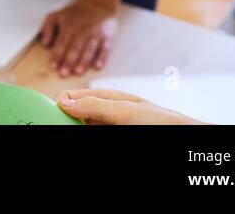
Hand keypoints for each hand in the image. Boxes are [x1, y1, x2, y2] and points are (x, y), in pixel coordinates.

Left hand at [39, 0, 118, 75]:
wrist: (96, 4)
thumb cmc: (74, 14)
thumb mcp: (56, 15)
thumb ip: (47, 28)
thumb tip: (44, 43)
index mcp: (69, 26)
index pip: (62, 43)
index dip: (57, 55)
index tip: (53, 66)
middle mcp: (82, 31)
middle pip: (74, 48)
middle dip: (69, 61)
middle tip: (64, 73)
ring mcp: (95, 34)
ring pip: (88, 50)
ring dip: (83, 61)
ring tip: (78, 71)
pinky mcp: (106, 37)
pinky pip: (104, 49)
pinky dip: (102, 58)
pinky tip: (98, 66)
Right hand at [57, 89, 202, 124]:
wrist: (182, 138)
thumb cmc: (160, 121)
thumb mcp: (125, 110)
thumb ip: (94, 105)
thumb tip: (63, 102)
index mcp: (103, 98)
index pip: (69, 97)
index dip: (57, 106)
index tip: (51, 117)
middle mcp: (102, 113)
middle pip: (71, 116)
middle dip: (63, 121)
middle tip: (56, 127)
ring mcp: (107, 127)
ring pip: (79, 128)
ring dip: (72, 127)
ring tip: (64, 129)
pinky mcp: (110, 137)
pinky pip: (90, 136)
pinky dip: (81, 135)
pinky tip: (79, 135)